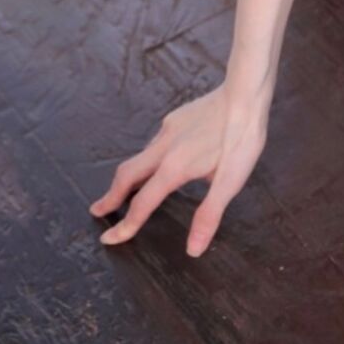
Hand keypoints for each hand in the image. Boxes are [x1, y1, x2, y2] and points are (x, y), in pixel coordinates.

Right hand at [88, 80, 268, 257]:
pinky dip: (146, 160)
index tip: (108, 239)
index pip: (141, 204)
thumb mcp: (230, 182)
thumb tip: (193, 250)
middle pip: (126, 175)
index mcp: (174, 168)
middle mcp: (164, 147)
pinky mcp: (176, 118)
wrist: (245, 93)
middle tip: (98, 211)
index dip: (125, 225)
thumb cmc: (242, 139)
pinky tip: (160, 162)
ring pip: (140, 157)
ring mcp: (168, 129)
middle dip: (111, 196)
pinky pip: (154, 143)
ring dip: (129, 177)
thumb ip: (209, 215)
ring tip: (126, 192)